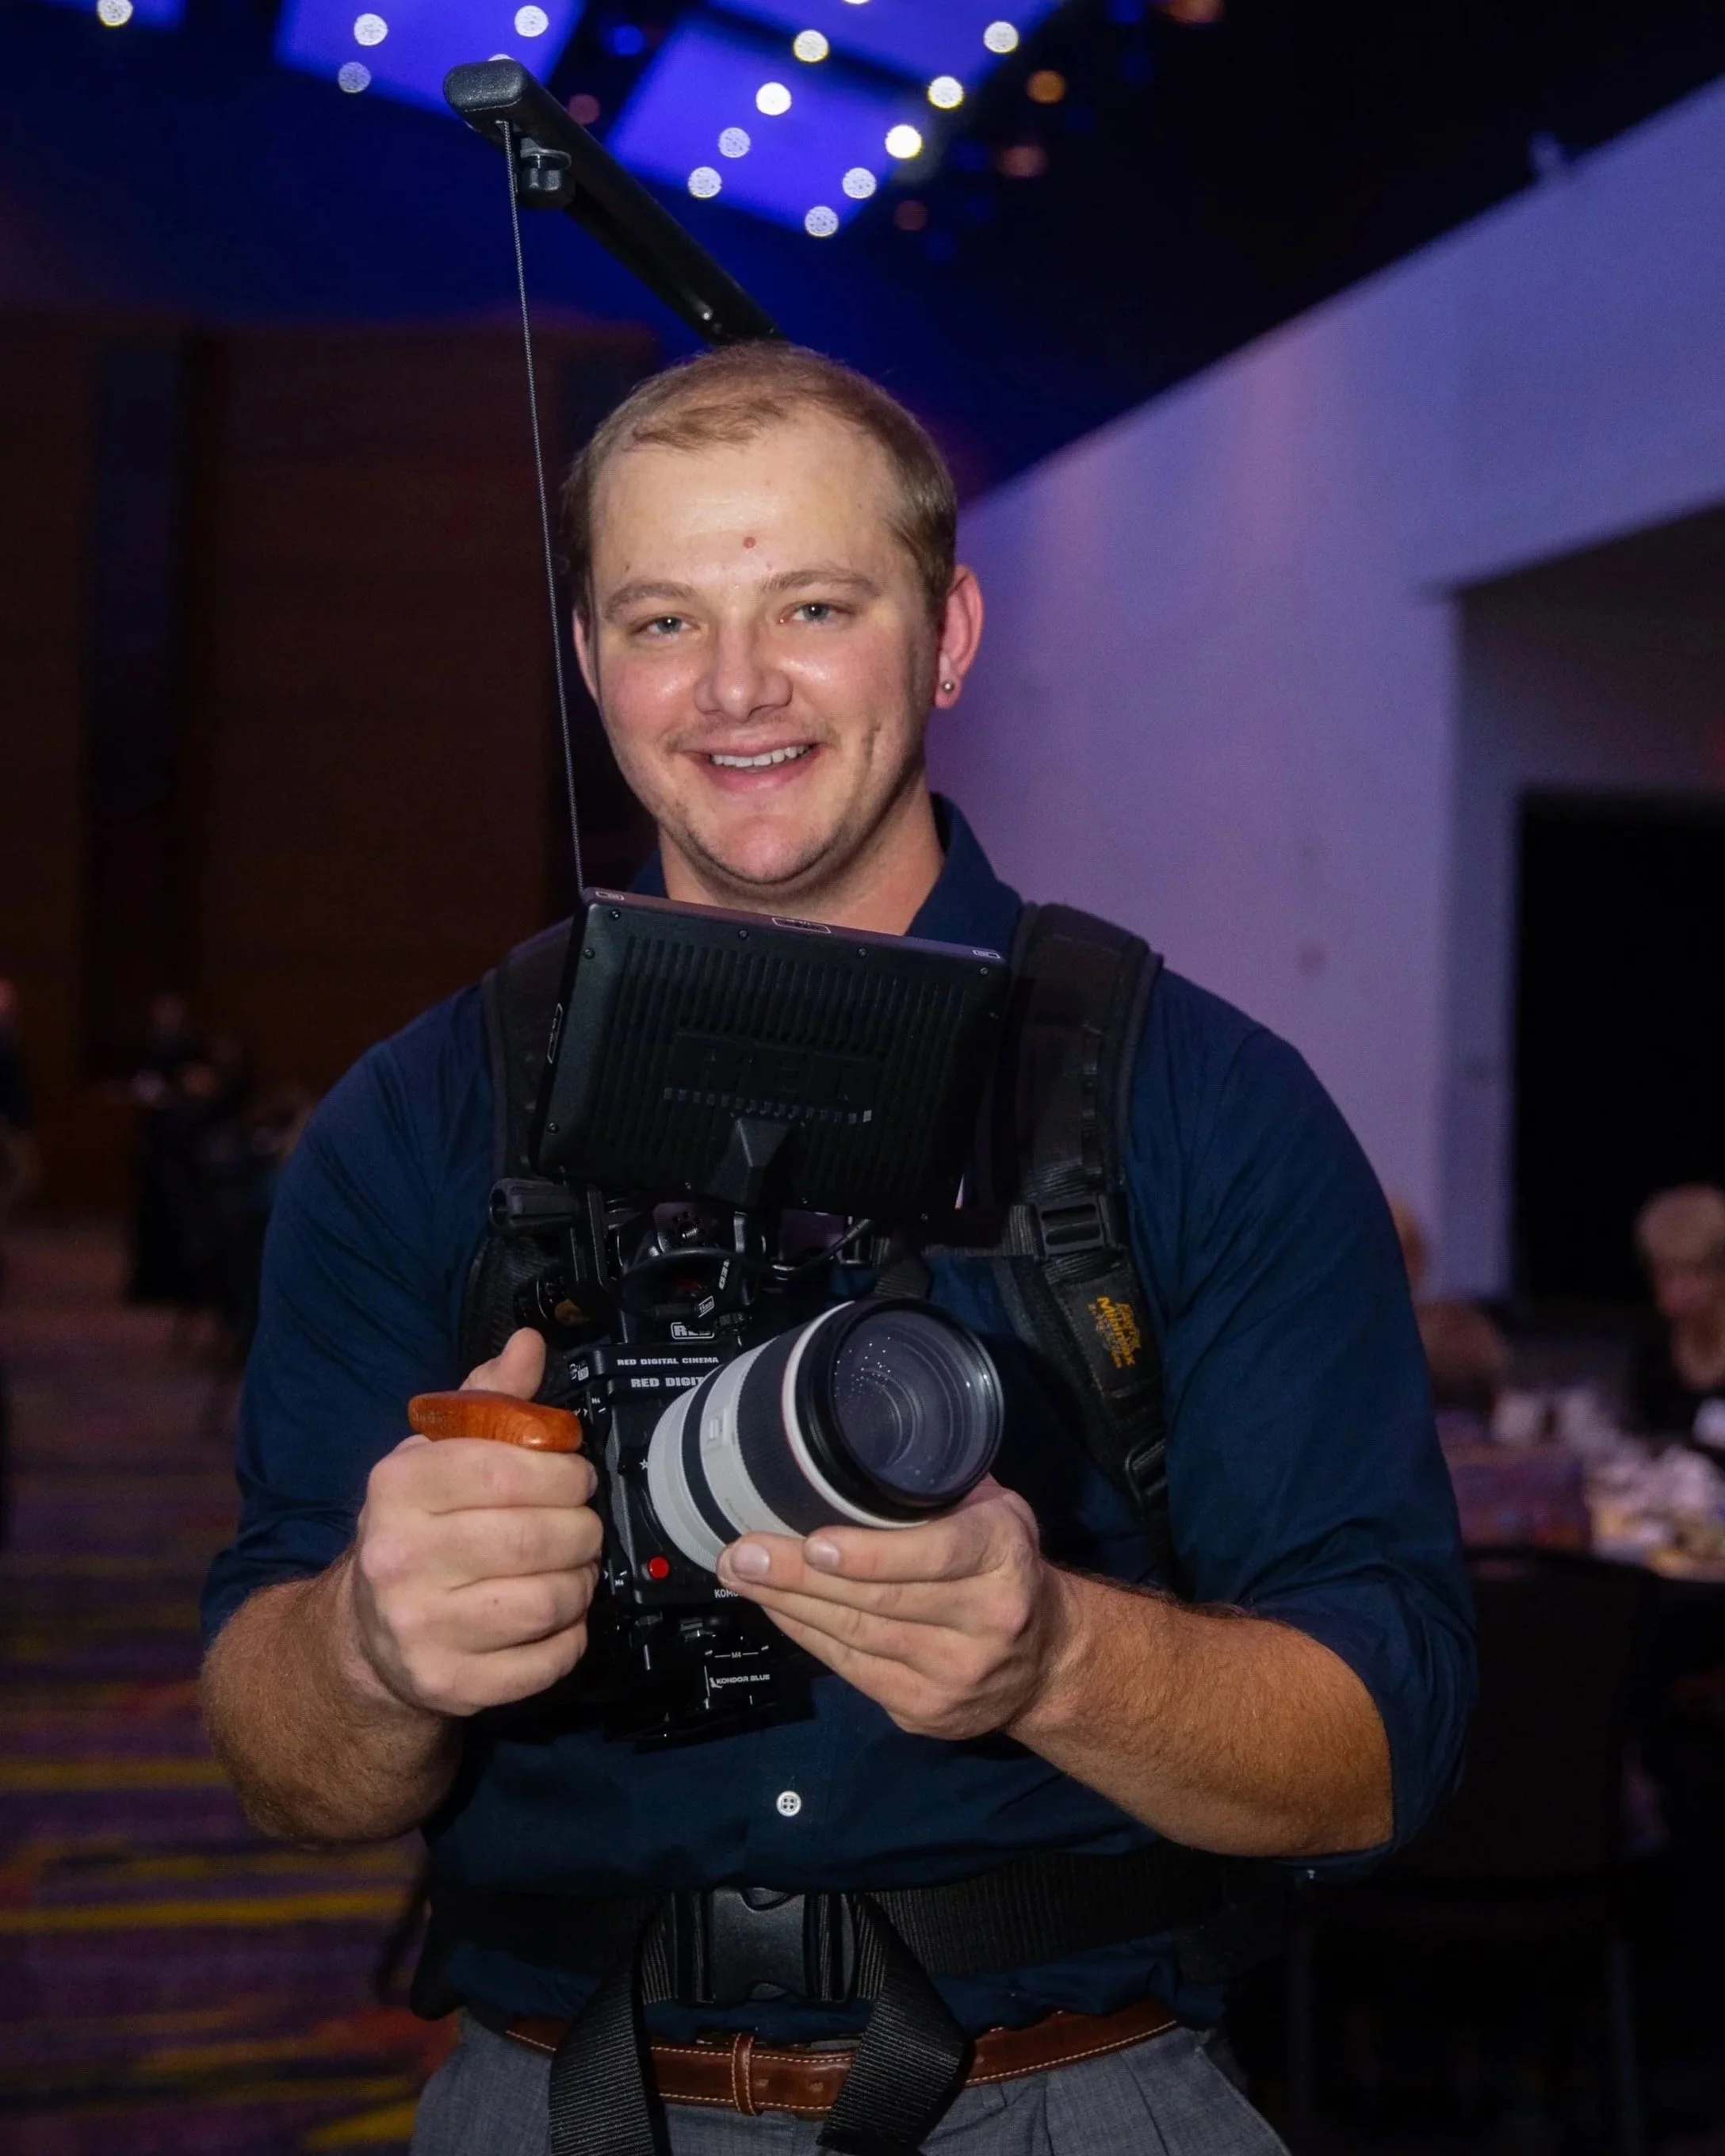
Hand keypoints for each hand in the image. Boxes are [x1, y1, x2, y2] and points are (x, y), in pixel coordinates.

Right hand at [344, 1329, 602, 1717]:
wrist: (366, 1634)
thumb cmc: (418, 1528)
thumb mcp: (438, 1454)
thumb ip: (487, 1399)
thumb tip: (528, 1344)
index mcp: (397, 1488)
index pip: (505, 1468)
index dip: (561, 1470)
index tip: (573, 1474)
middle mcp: (399, 1560)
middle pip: (535, 1538)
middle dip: (581, 1527)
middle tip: (581, 1523)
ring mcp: (421, 1630)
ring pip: (549, 1601)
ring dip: (582, 1581)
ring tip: (572, 1567)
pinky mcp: (451, 1686)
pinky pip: (547, 1661)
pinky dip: (571, 1637)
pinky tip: (556, 1617)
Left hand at [714, 1480, 1071, 1740]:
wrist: (1047, 1660)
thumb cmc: (1005, 1564)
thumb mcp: (997, 1512)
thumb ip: (942, 1488)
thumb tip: (857, 1446)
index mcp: (1004, 1558)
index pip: (937, 1556)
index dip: (871, 1554)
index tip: (814, 1543)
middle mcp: (985, 1620)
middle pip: (878, 1601)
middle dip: (799, 1577)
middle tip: (742, 1552)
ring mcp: (954, 1675)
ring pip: (856, 1638)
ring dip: (789, 1606)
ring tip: (741, 1576)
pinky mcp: (926, 1712)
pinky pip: (852, 1671)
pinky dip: (808, 1636)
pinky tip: (776, 1609)